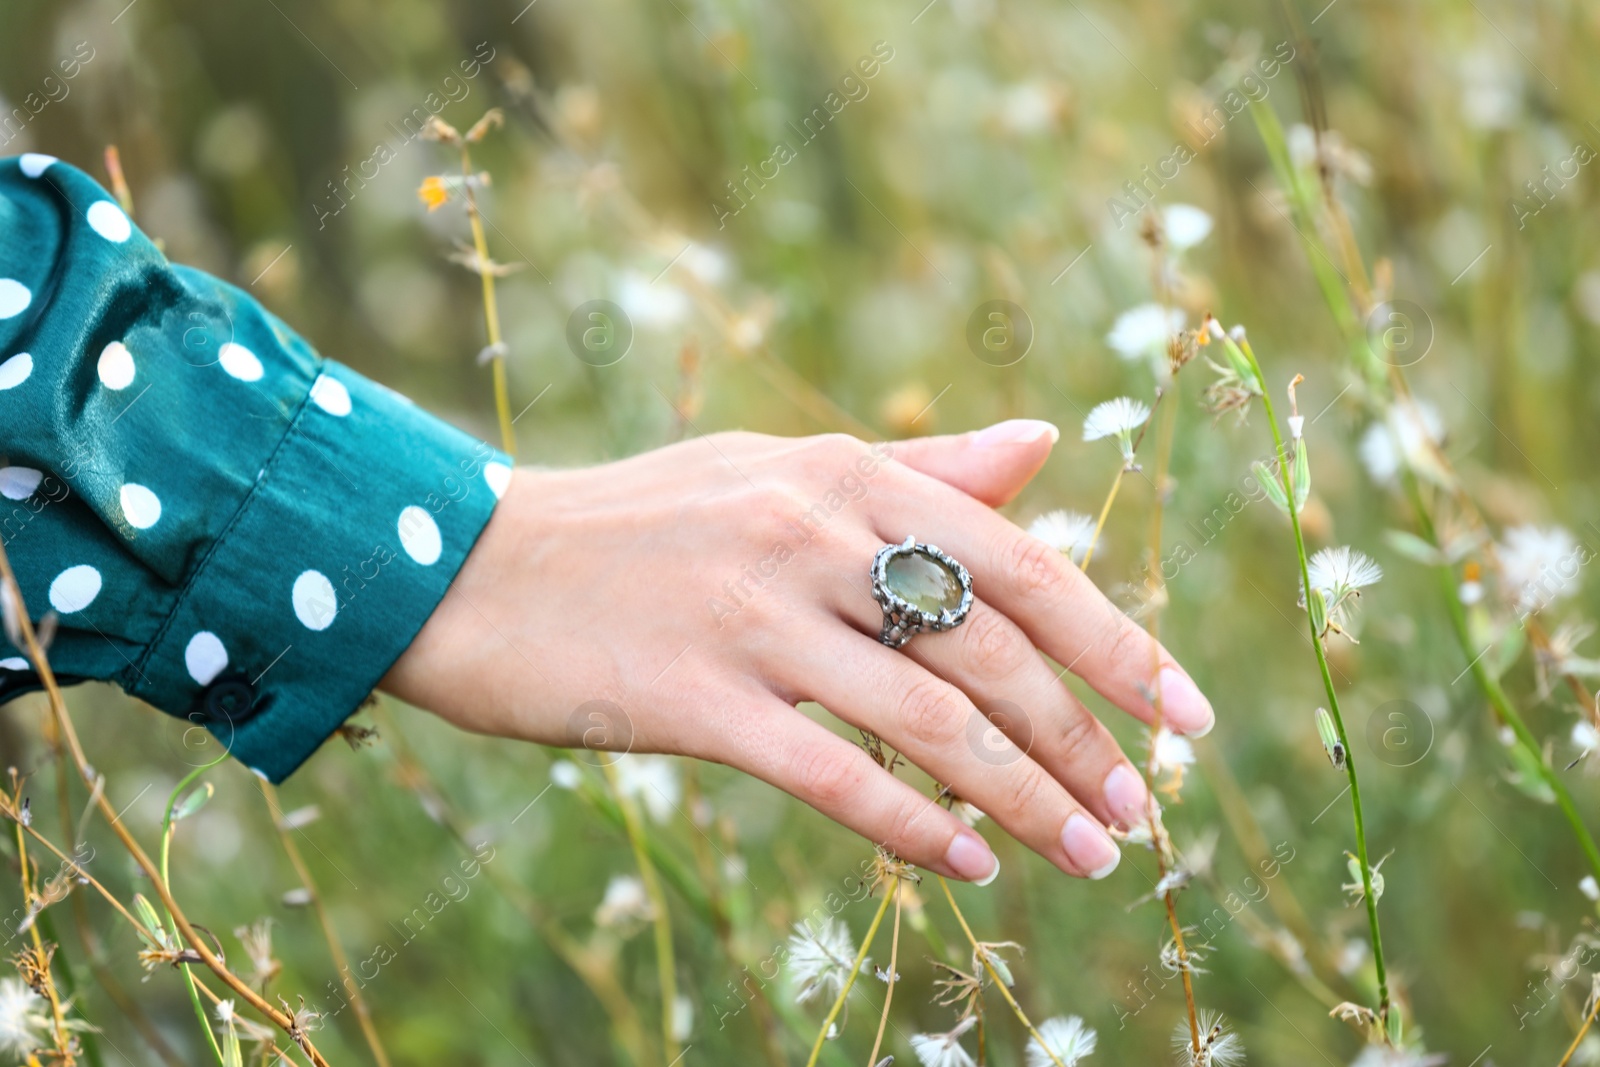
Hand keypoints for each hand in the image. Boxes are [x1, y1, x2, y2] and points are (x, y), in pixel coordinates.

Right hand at [382, 421, 1213, 882]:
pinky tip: (970, 866)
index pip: (1021, 561)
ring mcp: (753, 616)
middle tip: (1143, 816)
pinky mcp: (691, 698)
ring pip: (932, 722)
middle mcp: (812, 533)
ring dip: (1027, 800)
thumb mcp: (779, 469)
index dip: (1117, 643)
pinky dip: (914, 827)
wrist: (468, 564)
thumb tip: (1045, 442)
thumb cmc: (642, 523)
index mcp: (845, 472)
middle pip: (992, 650)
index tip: (1188, 715)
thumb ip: (918, 470)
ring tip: (1093, 857)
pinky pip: (833, 775)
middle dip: (1086, 741)